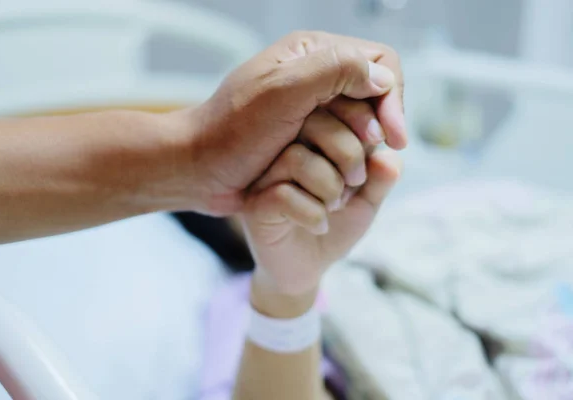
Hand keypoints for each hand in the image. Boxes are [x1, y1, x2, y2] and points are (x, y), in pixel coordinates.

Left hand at [186, 31, 404, 214]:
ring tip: (349, 178)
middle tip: (367, 158)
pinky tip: (339, 183)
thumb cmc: (233, 131)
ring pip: (361, 128)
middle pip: (374, 97)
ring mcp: (311, 109)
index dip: (393, 99)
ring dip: (360, 154)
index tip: (393, 138)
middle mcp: (315, 77)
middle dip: (375, 129)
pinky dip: (344, 166)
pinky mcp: (306, 140)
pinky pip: (343, 149)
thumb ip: (335, 71)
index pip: (379, 62)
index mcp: (311, 53)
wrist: (198, 169)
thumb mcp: (283, 92)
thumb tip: (383, 77)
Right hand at [241, 108, 401, 296]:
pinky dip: (313, 213)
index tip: (371, 156)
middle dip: (348, 154)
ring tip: (335, 206)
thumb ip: (380, 177)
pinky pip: (284, 195)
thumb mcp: (367, 200)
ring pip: (297, 158)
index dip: (360, 125)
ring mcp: (265, 177)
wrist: (307, 269)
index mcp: (310, 138)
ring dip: (329, 186)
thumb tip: (390, 156)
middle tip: (355, 184)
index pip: (332, 107)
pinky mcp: (255, 205)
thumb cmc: (335, 225)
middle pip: (313, 123)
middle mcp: (283, 149)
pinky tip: (319, 226)